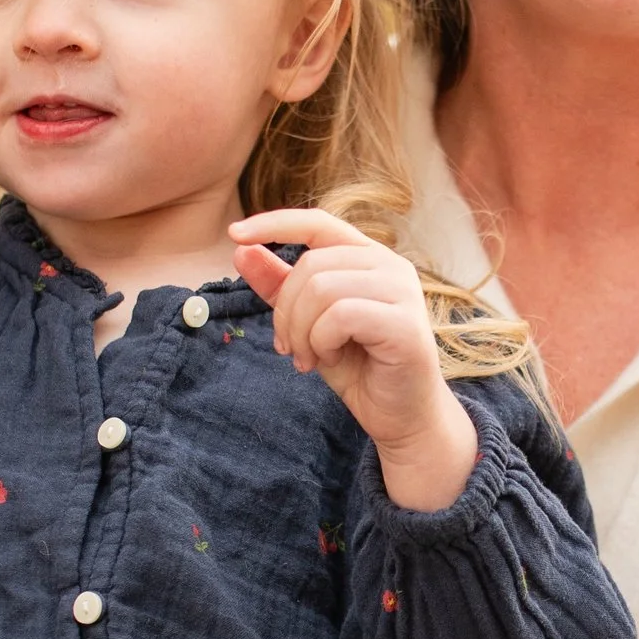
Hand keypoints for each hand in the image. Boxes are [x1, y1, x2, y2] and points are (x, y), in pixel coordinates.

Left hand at [230, 209, 478, 510]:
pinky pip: (340, 315)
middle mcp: (390, 265)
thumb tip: (240, 249)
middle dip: (286, 311)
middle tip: (290, 348)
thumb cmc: (359, 367)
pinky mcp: (404, 324)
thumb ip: (280, 285)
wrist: (400, 416)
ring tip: (310, 358)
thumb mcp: (308, 322)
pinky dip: (321, 341)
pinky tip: (330, 359)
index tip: (234, 234)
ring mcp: (402, 292)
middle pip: (311, 264)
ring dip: (302, 331)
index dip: (274, 223)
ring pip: (322, 288)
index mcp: (369, 257)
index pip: (318, 223)